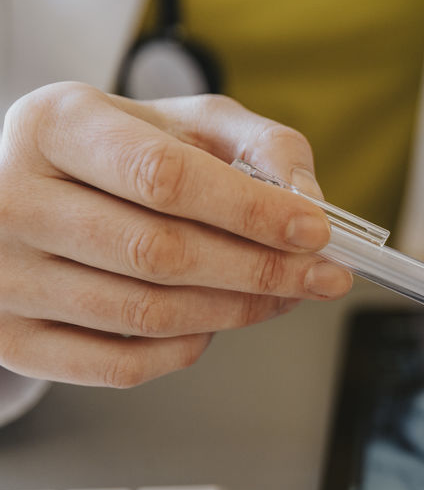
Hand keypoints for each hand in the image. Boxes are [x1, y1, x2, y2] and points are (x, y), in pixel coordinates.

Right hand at [0, 82, 351, 386]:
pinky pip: (119, 365)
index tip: (315, 230)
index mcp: (56, 125)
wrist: (33, 191)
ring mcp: (2, 274)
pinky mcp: (9, 337)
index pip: (164, 177)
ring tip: (285, 294)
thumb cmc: (121, 155)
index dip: (250, 211)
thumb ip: (260, 144)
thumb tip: (306, 200)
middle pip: (159, 252)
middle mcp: (11, 198)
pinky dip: (186, 349)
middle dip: (261, 269)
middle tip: (325, 276)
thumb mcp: (188, 123)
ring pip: (145, 313)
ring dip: (237, 310)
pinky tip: (218, 322)